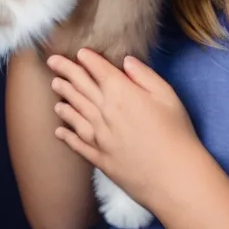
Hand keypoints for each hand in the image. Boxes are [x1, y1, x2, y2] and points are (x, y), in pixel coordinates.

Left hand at [46, 48, 199, 208]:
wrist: (173, 176)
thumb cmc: (175, 132)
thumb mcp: (167, 95)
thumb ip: (144, 75)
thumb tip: (126, 61)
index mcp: (122, 94)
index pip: (99, 71)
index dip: (88, 59)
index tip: (79, 52)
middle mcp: (105, 113)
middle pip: (81, 88)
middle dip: (66, 71)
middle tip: (52, 61)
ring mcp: (99, 137)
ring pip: (75, 112)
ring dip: (64, 97)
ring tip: (54, 86)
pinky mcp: (99, 158)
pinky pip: (77, 142)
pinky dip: (66, 134)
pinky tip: (59, 129)